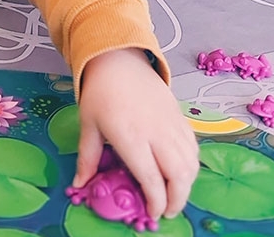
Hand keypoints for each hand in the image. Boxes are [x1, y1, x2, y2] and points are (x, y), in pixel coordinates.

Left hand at [74, 48, 199, 220]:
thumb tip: (80, 183)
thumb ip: (87, 158)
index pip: (151, 179)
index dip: (156, 202)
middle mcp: (156, 133)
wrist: (119, 59)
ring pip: (191, 162)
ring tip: (174, 194)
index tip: (152, 214)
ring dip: (187, 184)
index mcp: (130, 137)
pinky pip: (193, 146)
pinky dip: (191, 164)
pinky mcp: (180, 116)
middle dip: (177, 200)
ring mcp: (171, 124)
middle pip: (179, 175)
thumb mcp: (87, 124)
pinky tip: (181, 170)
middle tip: (167, 211)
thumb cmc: (100, 91)